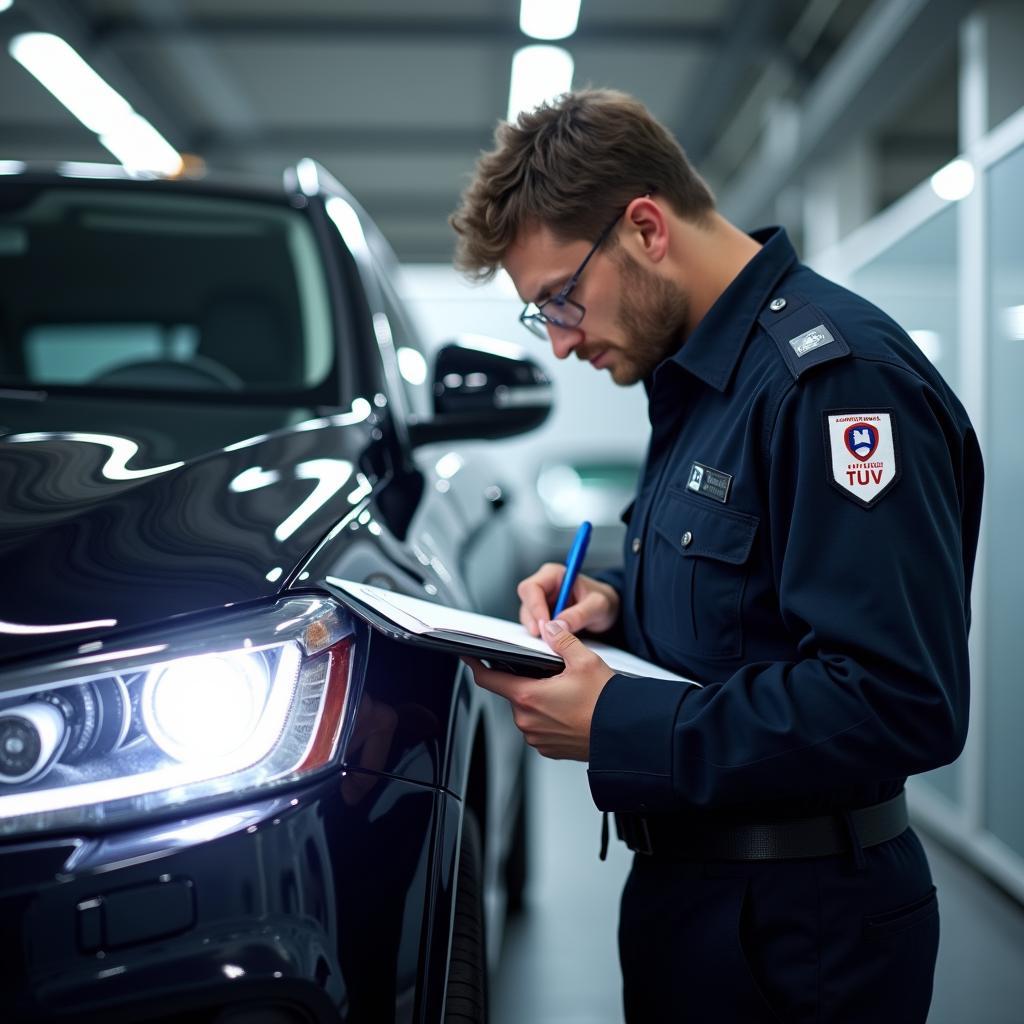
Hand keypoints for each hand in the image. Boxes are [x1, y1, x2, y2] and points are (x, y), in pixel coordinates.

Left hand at [465, 620, 614, 760]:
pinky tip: (568, 709)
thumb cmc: (606, 704)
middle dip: (525, 679)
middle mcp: (527, 720)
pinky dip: (548, 716)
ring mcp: (536, 737)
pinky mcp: (548, 748)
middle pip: (513, 692)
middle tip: (549, 672)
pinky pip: (539, 726)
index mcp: (528, 696)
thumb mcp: (584, 661)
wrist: (624, 735)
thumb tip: (550, 628)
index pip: (489, 678)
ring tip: (565, 692)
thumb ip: (561, 640)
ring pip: (527, 710)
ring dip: (538, 699)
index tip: (469, 656)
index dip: (477, 664)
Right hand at [516, 563, 620, 637]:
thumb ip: (579, 614)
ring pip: (527, 616)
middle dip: (534, 620)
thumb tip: (558, 626)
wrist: (607, 610)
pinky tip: (554, 639)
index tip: (545, 624)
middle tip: (546, 637)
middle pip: (526, 602)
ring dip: (538, 629)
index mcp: (554, 574)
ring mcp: (542, 601)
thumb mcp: (598, 605)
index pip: (532, 587)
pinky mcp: (542, 615)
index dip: (534, 606)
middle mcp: (544, 585)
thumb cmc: (603, 600)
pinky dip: (542, 634)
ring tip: (555, 639)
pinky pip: (534, 625)